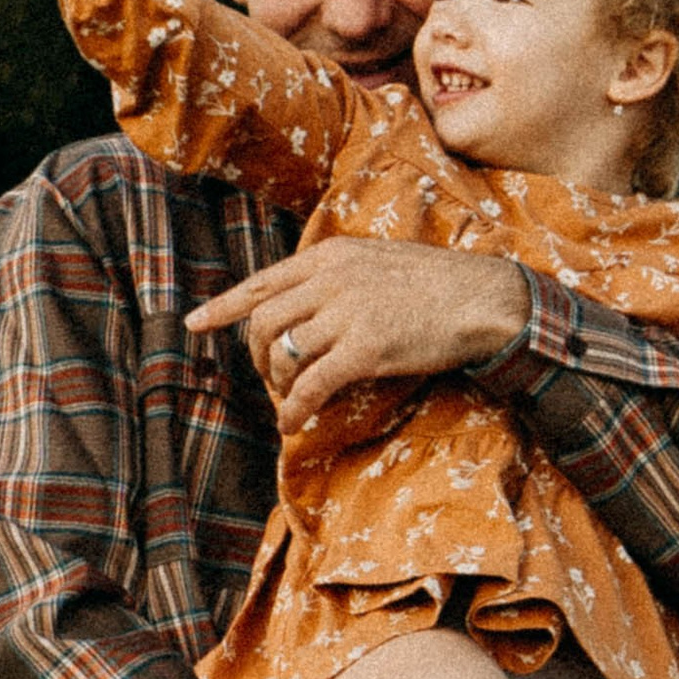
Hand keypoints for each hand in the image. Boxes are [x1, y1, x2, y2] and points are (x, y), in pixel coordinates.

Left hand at [186, 239, 530, 427]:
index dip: (223, 306)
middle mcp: (330, 280)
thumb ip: (335, 277)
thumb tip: (304, 304)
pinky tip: (295, 423)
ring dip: (278, 385)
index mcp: (329, 255)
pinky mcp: (365, 349)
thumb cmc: (436, 283)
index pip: (261, 281)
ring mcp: (346, 314)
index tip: (196, 324)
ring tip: (291, 399)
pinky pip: (312, 384)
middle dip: (256, 358)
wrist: (482, 297)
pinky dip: (295, 408)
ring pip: (282, 354)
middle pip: (262, 322)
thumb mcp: (376, 261)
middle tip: (271, 378)